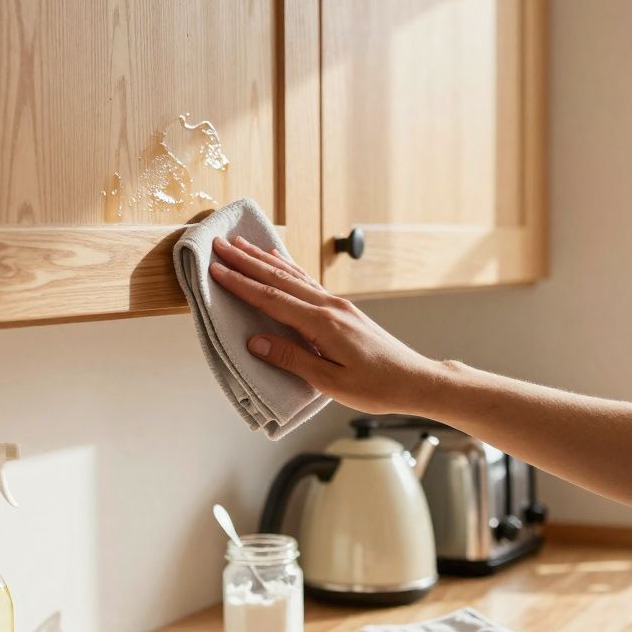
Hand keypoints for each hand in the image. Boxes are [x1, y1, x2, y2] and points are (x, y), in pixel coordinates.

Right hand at [208, 236, 446, 415]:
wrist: (414, 379)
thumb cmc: (376, 387)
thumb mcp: (331, 381)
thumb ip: (292, 359)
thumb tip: (256, 342)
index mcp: (323, 323)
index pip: (272, 298)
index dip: (241, 284)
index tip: (216, 269)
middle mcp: (329, 306)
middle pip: (279, 278)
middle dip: (246, 261)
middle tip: (220, 245)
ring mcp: (337, 304)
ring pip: (294, 275)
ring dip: (264, 259)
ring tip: (242, 245)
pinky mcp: (343, 309)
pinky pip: (308, 281)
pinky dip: (288, 268)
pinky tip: (278, 261)